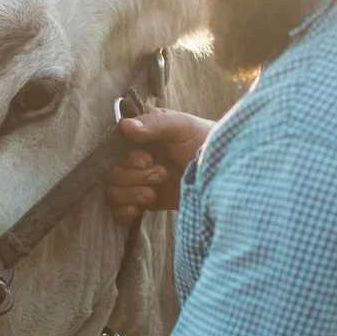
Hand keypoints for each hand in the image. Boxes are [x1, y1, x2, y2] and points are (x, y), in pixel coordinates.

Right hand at [105, 107, 214, 223]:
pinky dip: (123, 211)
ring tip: (152, 194)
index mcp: (140, 135)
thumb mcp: (182, 126)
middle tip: (161, 175)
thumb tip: (125, 126)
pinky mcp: (145, 203)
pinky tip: (139, 209)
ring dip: (130, 193)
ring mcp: (139, 181)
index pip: (113, 147)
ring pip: (112, 191)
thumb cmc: (205, 141)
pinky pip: (118, 211)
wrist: (225, 173)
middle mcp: (135, 158)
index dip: (127, 157)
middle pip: (112, 172)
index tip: (148, 159)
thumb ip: (155, 124)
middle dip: (134, 177)